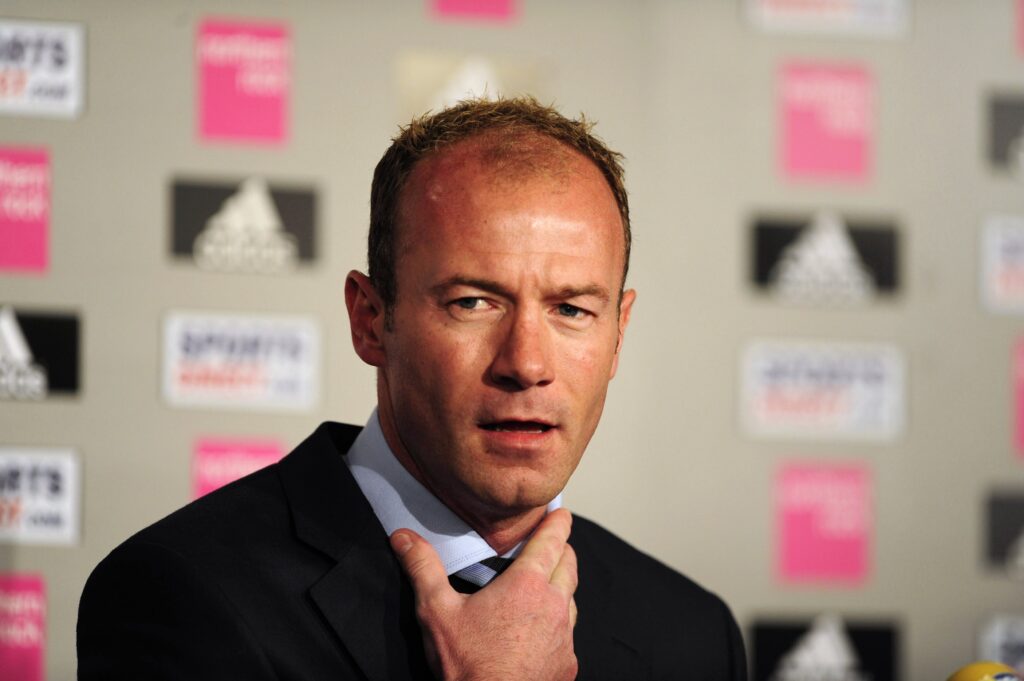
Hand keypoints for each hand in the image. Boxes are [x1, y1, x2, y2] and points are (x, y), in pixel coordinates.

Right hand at [390, 508, 578, 680]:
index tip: (560, 512)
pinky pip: (568, 635)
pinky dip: (558, 626)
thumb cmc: (467, 665)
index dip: (558, 521)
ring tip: (545, 587)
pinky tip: (540, 633)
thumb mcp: (437, 612)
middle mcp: (554, 606)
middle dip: (562, 549)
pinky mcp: (567, 664)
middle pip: (570, 564)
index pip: (553, 540)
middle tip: (551, 544)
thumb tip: (404, 537)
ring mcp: (565, 637)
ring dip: (561, 588)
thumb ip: (423, 568)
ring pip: (571, 599)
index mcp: (527, 585)